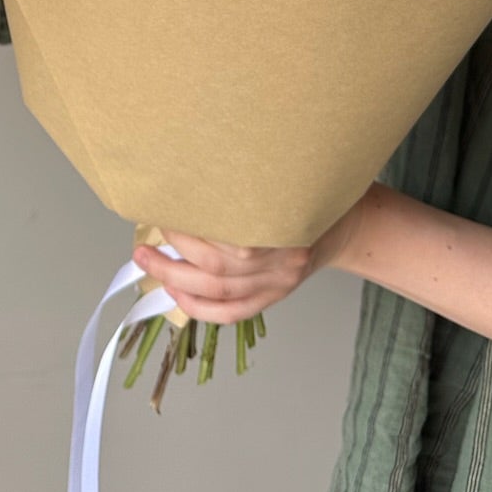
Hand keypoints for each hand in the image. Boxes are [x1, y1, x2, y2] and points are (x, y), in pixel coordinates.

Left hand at [133, 188, 378, 324]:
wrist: (346, 225)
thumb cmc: (306, 194)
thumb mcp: (282, 179)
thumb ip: (242, 185)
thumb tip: (186, 181)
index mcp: (284, 222)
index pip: (226, 230)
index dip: (188, 225)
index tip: (161, 210)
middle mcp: (281, 257)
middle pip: (218, 265)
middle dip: (173, 253)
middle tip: (144, 241)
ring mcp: (278, 282)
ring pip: (219, 290)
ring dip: (176, 279)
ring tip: (149, 263)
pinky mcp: (274, 297)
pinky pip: (232, 313)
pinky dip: (199, 308)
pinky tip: (175, 295)